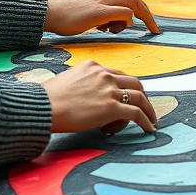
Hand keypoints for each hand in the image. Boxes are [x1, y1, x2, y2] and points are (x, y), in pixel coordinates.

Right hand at [42, 61, 156, 133]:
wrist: (43, 106)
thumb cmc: (47, 98)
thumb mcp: (66, 80)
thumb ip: (79, 84)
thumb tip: (80, 96)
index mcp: (93, 66)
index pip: (117, 74)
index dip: (125, 86)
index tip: (128, 95)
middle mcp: (104, 74)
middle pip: (133, 82)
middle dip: (142, 94)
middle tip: (145, 106)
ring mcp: (109, 89)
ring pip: (138, 96)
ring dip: (148, 109)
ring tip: (152, 119)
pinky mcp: (111, 107)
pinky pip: (135, 113)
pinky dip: (145, 120)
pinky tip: (148, 128)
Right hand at [45, 0, 159, 34]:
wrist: (49, 13)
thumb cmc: (66, 16)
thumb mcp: (89, 8)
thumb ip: (103, 11)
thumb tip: (114, 23)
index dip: (139, 7)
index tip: (146, 20)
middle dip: (148, 14)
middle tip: (155, 29)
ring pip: (133, 3)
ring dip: (138, 18)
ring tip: (126, 30)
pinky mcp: (101, 10)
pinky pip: (125, 13)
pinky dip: (126, 23)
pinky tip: (112, 30)